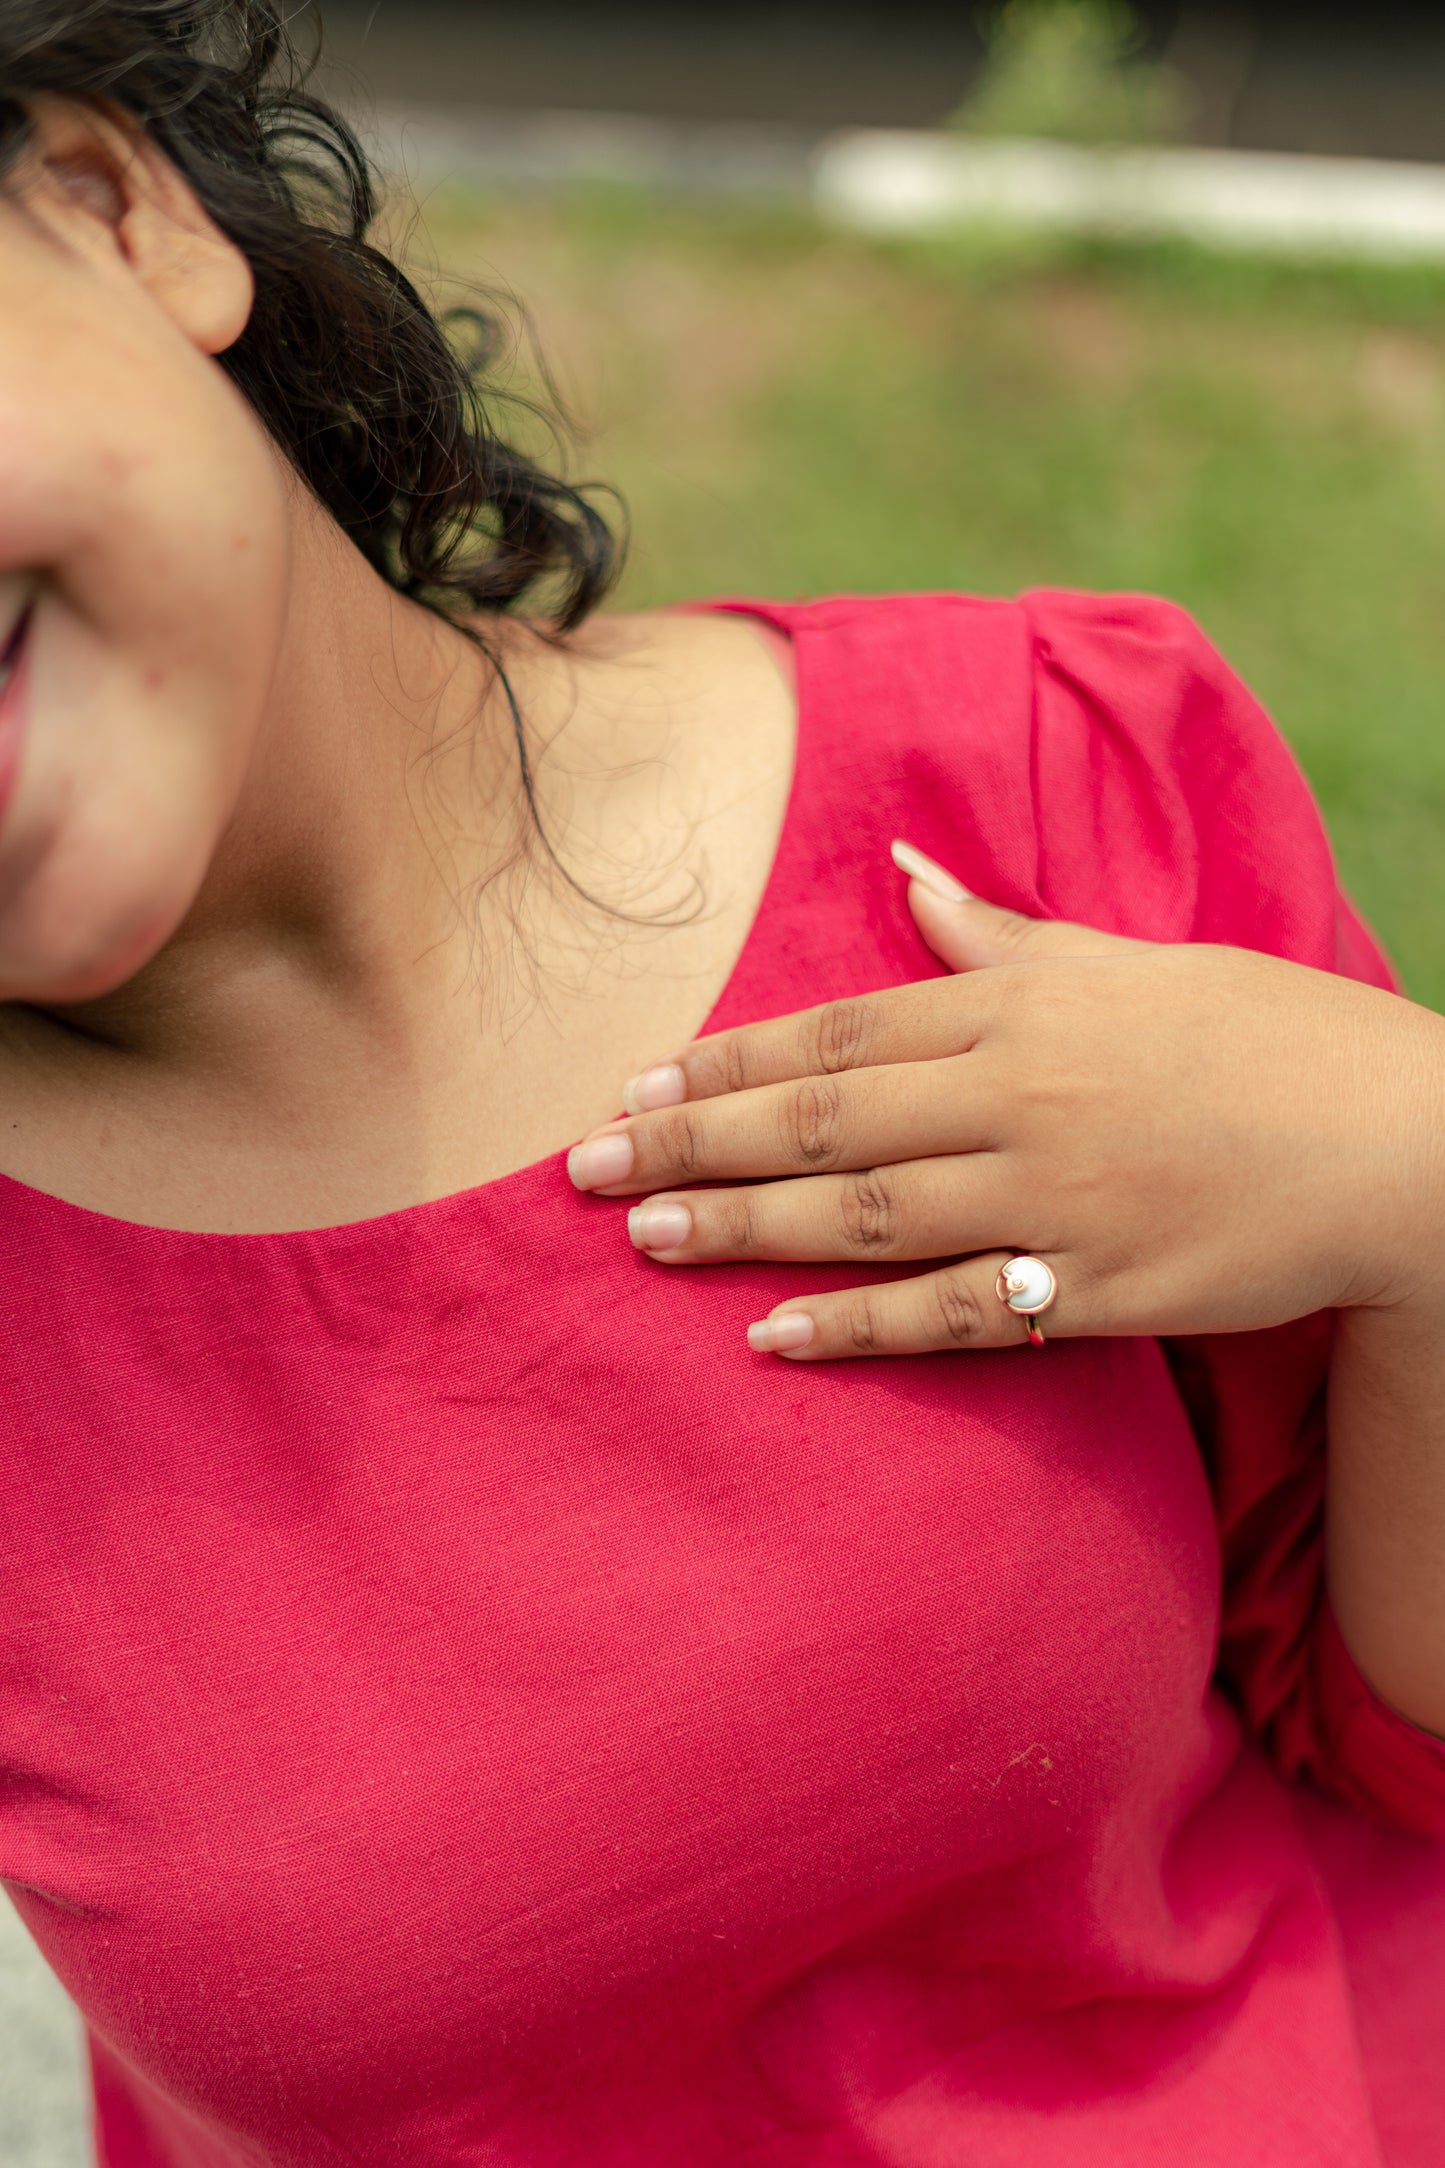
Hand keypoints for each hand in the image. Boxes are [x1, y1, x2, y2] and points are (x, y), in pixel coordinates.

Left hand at [566, 844, 1444, 1359]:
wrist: (1398, 1141)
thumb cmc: (1262, 1035)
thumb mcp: (1130, 959)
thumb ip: (1000, 931)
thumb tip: (904, 864)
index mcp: (1023, 1006)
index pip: (841, 1030)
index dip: (730, 1060)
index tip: (635, 1079)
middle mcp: (1020, 1093)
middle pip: (824, 1119)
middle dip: (695, 1140)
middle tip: (583, 1166)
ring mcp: (1055, 1195)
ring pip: (866, 1211)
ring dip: (743, 1225)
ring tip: (642, 1235)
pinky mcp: (1094, 1288)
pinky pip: (955, 1313)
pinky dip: (859, 1325)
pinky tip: (769, 1334)